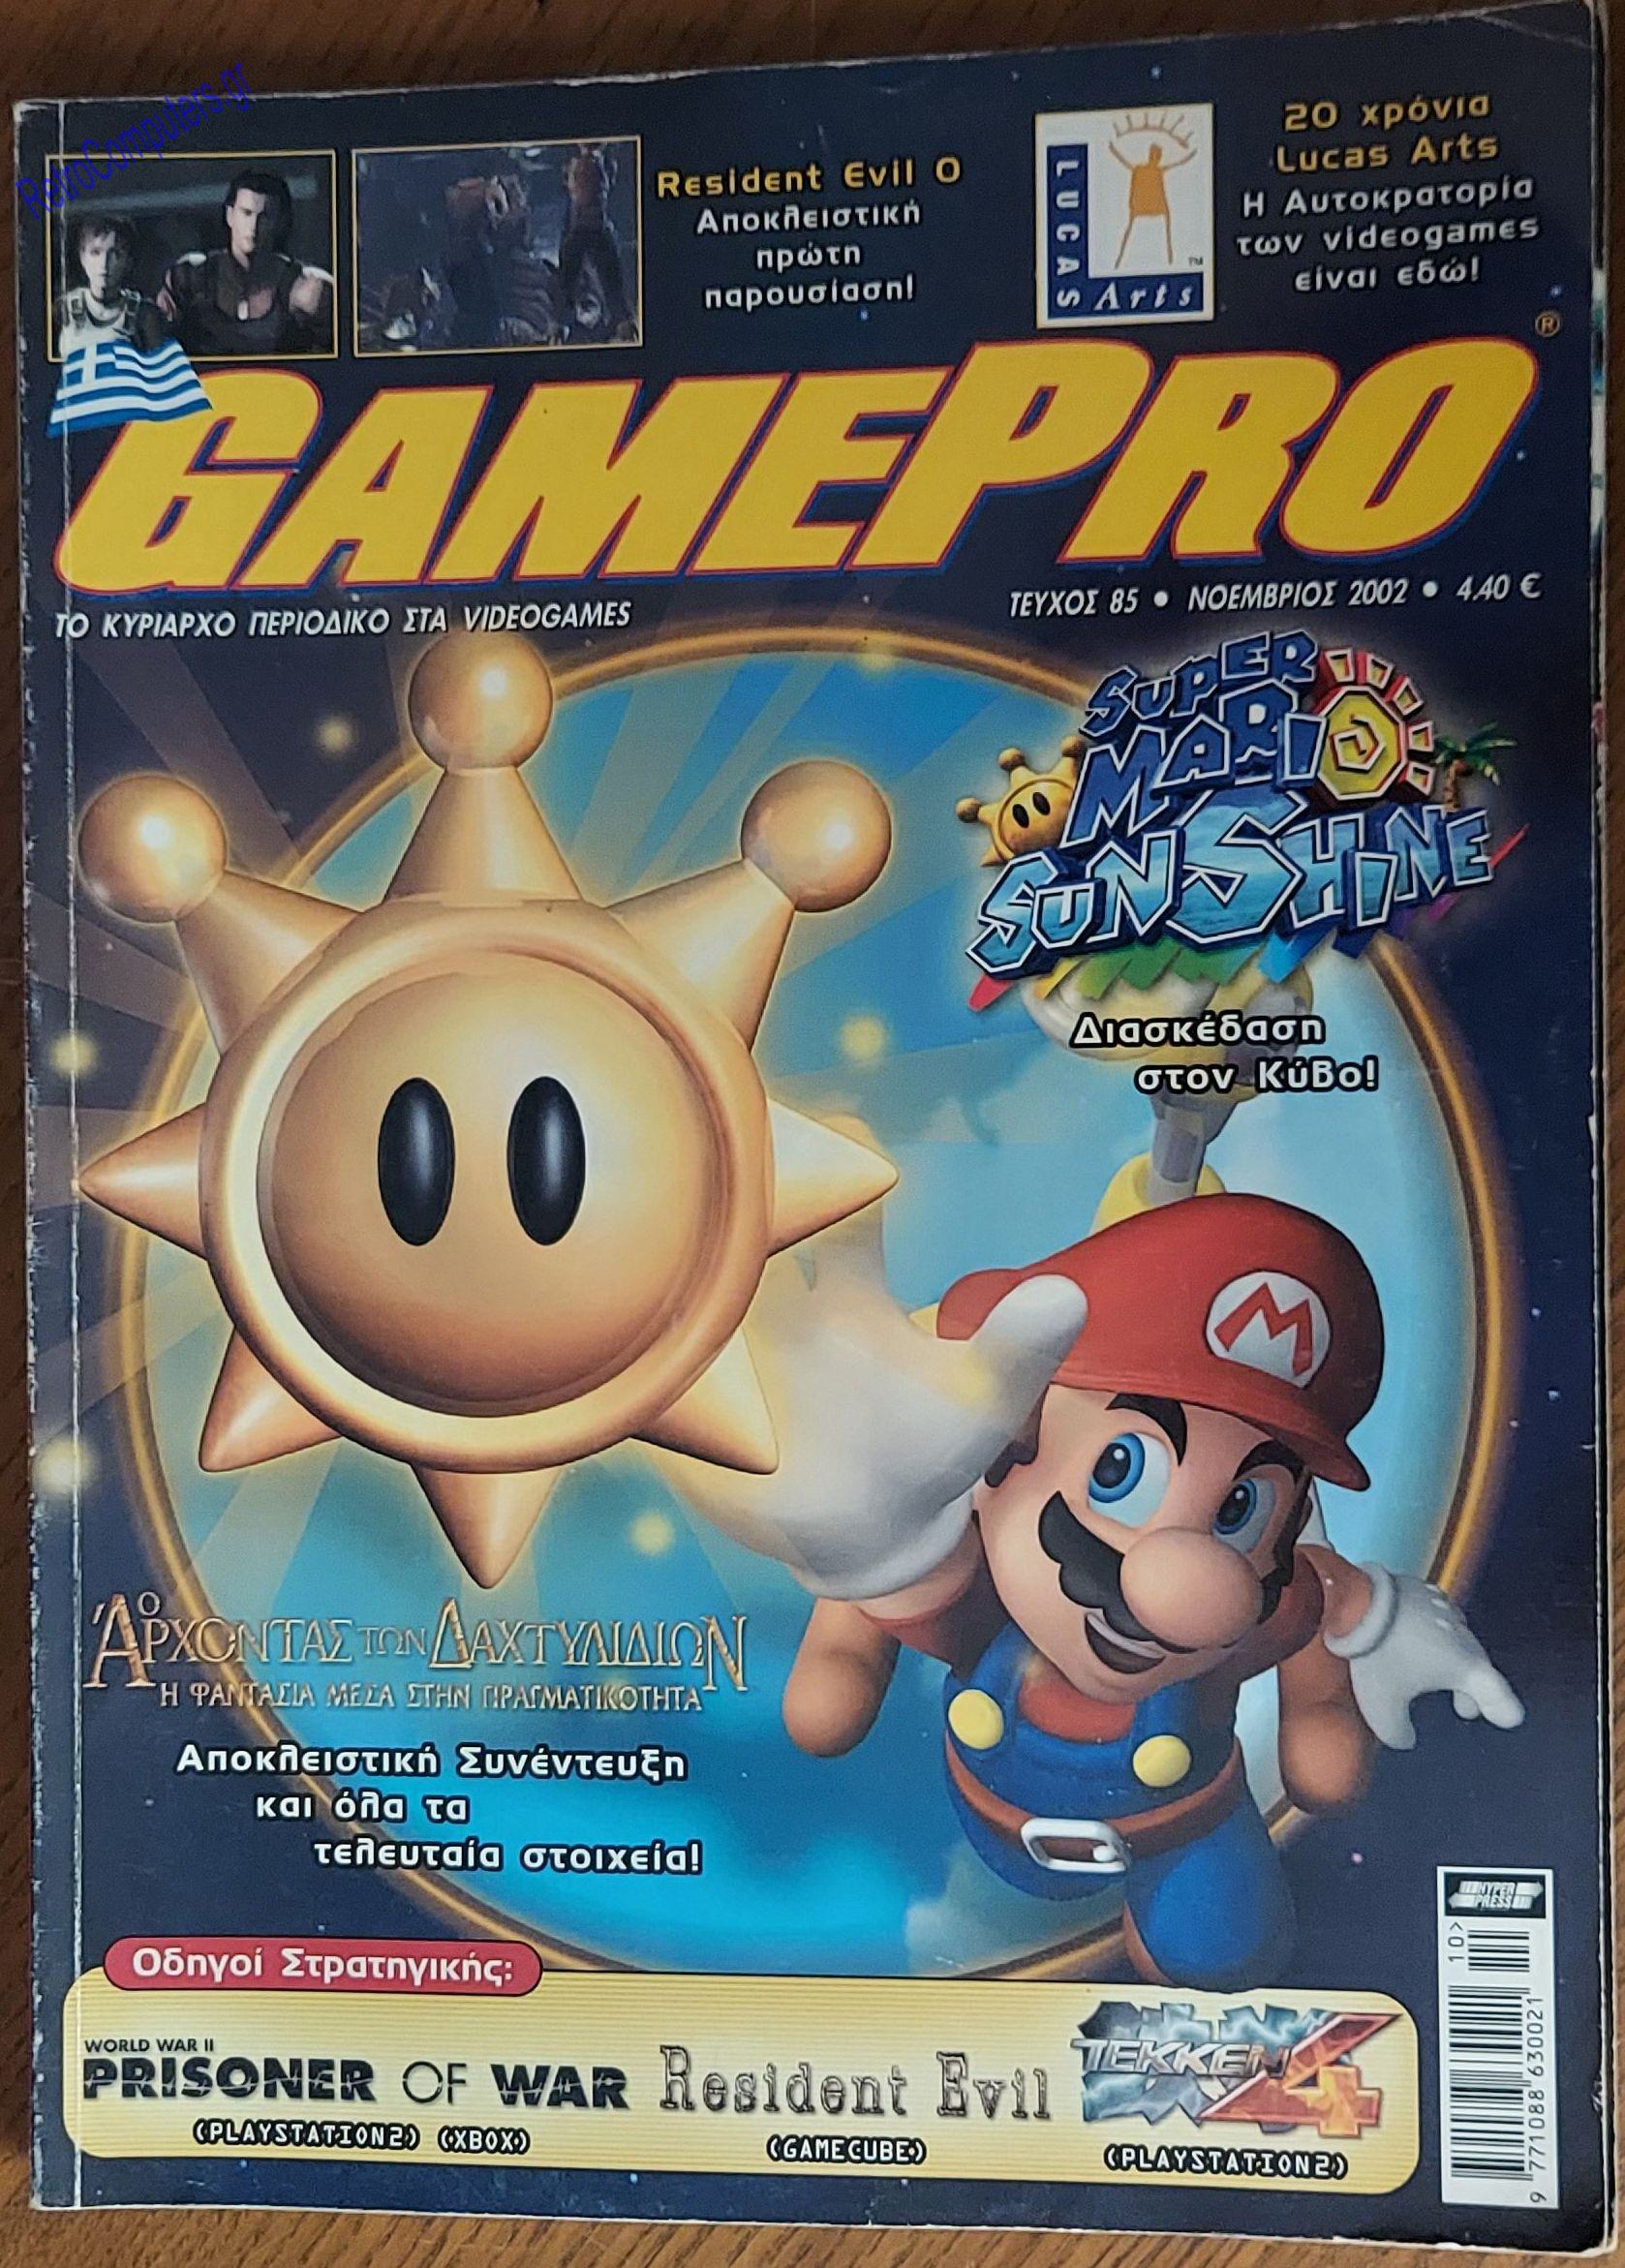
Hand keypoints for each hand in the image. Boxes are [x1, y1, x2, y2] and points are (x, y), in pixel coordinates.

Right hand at [645, 1191, 1085, 1600]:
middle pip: (727, 1228)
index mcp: (841, 1291)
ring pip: (668, 1297)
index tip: (832, 1129)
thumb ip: (1017, 1350)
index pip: (826, 1204)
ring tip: (657, 1266)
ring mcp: (717, 1360)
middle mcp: (771, 1309)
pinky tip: (623, 1360)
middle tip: (711, 1163)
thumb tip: (1067, 1296)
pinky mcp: (679, 1418)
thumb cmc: (927, 1454)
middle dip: (714, 1192)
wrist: (864, 1536)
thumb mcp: (977, 1403)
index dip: (828, 1158)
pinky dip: (627, 1370)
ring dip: (657, 1279)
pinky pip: (637, 1381)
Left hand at [1324, 1565, 1524, 1750]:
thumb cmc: (1377, 1655)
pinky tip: (1416, 1639)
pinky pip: (1437, 1618)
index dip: (1503, 1709)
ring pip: (1458, 1641)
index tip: (1507, 1718)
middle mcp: (1464, 1637)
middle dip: (1471, 1691)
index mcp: (1467, 1667)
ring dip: (1452, 1661)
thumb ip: (1398, 1732)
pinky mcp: (1424, 1592)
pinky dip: (1432, 1634)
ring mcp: (1445, 1610)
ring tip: (1435, 1674)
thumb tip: (1403, 1738)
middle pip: (1477, 1668)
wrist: (1356, 1599)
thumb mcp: (1383, 1707)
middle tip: (1464, 1707)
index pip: (1498, 1694)